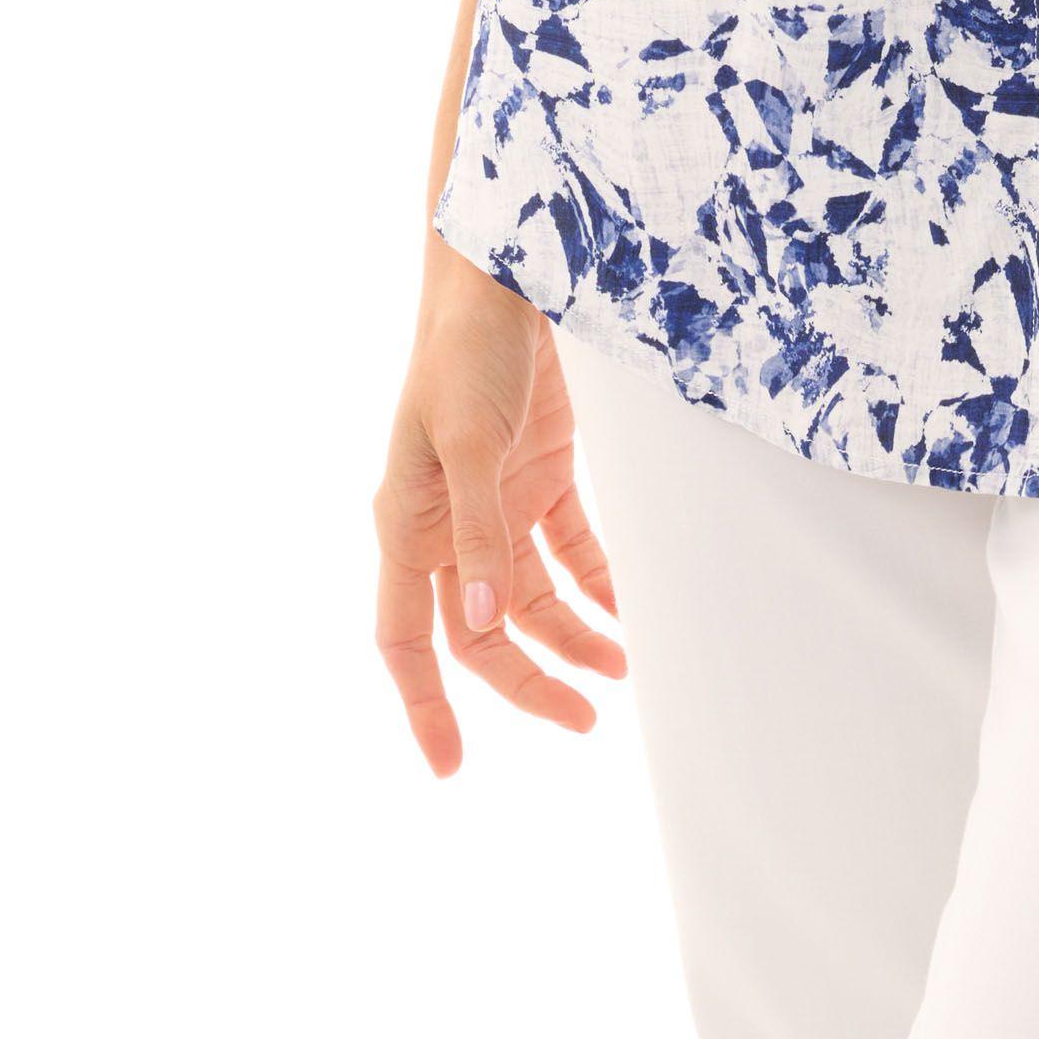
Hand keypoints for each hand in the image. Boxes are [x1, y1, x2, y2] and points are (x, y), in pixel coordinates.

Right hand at [373, 240, 626, 776]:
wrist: (505, 269)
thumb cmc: (466, 349)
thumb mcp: (470, 439)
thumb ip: (480, 530)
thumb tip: (486, 625)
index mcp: (409, 523)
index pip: (408, 639)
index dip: (426, 705)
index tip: (451, 769)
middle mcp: (448, 525)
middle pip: (482, 632)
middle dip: (529, 682)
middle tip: (586, 721)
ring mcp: (495, 501)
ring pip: (530, 599)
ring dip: (572, 635)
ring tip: (624, 668)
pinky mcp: (538, 473)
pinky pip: (568, 549)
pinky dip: (597, 581)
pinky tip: (630, 606)